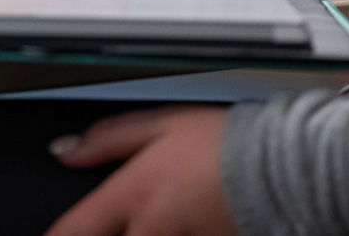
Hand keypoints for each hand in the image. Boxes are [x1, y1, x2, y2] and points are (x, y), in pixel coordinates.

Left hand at [45, 105, 238, 235]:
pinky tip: (180, 225)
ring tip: (156, 221)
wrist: (283, 168)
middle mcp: (152, 232)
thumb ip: (106, 139)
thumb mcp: (159, 125)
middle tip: (125, 220)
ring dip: (143, 235)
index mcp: (133, 196)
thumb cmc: (225, 145)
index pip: (74, 231)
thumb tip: (65, 150)